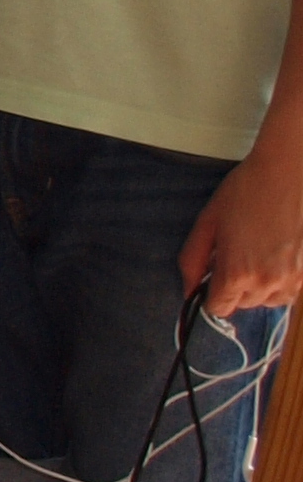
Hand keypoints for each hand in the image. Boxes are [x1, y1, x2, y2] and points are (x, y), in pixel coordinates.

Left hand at [181, 145, 302, 318]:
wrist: (288, 173)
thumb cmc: (245, 192)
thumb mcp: (208, 223)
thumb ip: (192, 260)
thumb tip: (188, 290)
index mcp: (238, 273)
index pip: (219, 308)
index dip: (210, 295)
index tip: (210, 279)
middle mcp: (268, 283)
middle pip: (244, 305)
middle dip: (233, 287)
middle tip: (233, 256)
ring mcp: (294, 279)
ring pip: (270, 300)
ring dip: (259, 287)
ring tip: (255, 255)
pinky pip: (290, 290)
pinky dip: (280, 281)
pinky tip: (274, 255)